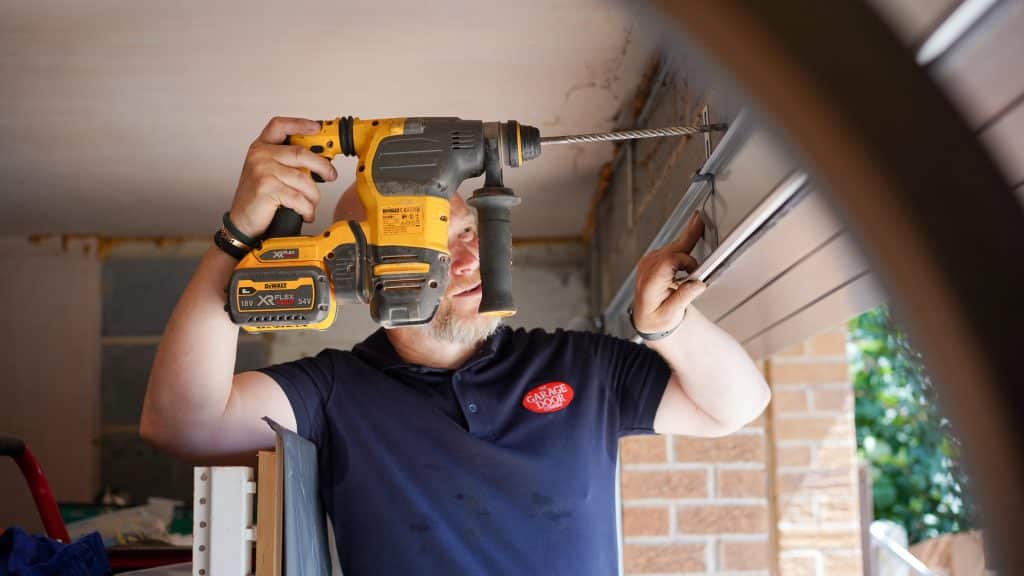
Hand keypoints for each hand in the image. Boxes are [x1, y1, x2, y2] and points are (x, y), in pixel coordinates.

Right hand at [228, 117, 338, 237]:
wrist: (242, 222)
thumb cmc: (258, 198)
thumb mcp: (269, 172)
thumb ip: (287, 161)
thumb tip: (321, 159)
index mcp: (261, 147)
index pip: (280, 126)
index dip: (300, 124)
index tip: (318, 128)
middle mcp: (260, 155)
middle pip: (301, 153)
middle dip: (322, 165)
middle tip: (331, 175)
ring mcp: (262, 170)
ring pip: (303, 179)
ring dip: (313, 195)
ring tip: (312, 203)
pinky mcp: (266, 188)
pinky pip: (298, 197)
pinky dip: (307, 208)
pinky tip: (306, 213)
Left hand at [632, 211, 706, 333]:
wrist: (645, 318)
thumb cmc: (656, 318)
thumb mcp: (670, 314)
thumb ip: (683, 297)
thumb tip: (698, 284)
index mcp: (649, 283)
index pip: (668, 262)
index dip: (686, 262)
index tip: (697, 271)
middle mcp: (647, 269)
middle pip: (670, 249)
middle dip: (688, 235)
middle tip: (700, 219)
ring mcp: (649, 263)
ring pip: (671, 246)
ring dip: (687, 238)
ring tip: (699, 223)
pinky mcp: (653, 260)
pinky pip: (670, 249)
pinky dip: (683, 244)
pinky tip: (690, 237)